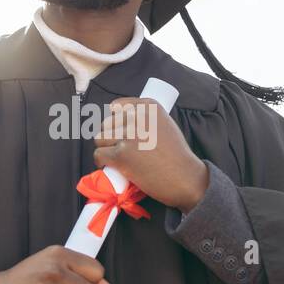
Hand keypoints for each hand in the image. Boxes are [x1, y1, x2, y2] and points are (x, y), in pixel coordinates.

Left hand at [93, 97, 209, 212]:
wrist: (184, 178)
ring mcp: (129, 135)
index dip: (116, 121)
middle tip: (122, 149)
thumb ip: (145, 118)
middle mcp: (138, 117)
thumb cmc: (176, 155)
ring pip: (100, 138)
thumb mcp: (165, 124)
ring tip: (119, 158)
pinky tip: (111, 166)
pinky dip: (102, 161)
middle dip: (111, 137)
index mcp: (149, 106)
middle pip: (107, 123)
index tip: (121, 131)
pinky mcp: (121, 155)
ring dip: (106, 149)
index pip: (117, 106)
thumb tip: (117, 117)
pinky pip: (99, 154)